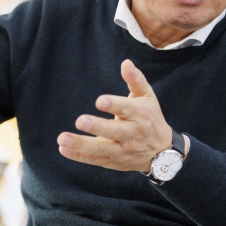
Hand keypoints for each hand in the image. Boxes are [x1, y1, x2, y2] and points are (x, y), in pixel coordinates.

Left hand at [57, 59, 172, 172]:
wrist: (161, 151)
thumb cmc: (150, 117)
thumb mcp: (147, 97)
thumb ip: (135, 80)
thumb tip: (126, 63)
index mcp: (140, 114)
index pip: (127, 109)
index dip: (114, 105)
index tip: (99, 101)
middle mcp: (132, 134)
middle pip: (115, 131)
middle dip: (98, 127)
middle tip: (80, 121)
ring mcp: (122, 150)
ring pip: (102, 149)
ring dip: (82, 145)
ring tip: (63, 139)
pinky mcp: (113, 161)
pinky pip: (95, 160)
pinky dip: (79, 156)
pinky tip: (63, 149)